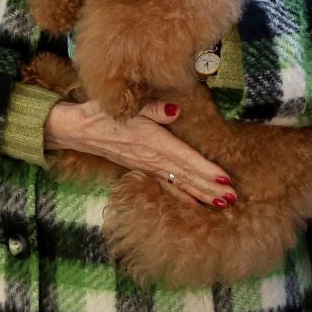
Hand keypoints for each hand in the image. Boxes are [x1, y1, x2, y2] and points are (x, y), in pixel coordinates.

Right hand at [44, 98, 235, 209]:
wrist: (77, 130)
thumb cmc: (100, 113)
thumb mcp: (125, 105)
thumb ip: (152, 108)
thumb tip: (176, 110)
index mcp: (150, 141)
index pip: (183, 158)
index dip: (204, 169)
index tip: (224, 178)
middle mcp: (151, 158)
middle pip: (186, 175)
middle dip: (210, 187)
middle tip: (234, 197)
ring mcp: (146, 166)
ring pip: (179, 184)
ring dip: (201, 194)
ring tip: (222, 204)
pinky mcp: (141, 169)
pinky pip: (166, 187)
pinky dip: (182, 197)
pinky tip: (195, 206)